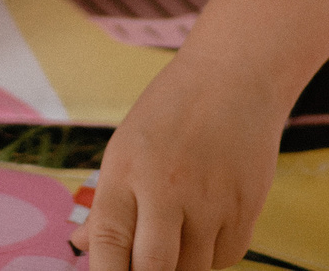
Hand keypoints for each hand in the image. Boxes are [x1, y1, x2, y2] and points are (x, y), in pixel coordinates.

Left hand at [74, 53, 281, 270]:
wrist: (235, 77)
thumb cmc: (173, 110)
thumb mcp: (126, 146)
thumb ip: (107, 203)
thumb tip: (82, 246)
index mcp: (126, 171)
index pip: (109, 245)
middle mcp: (167, 189)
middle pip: (154, 269)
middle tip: (148, 265)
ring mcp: (211, 201)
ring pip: (194, 269)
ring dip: (183, 265)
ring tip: (178, 236)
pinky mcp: (246, 208)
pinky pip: (227, 257)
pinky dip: (213, 255)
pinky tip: (206, 229)